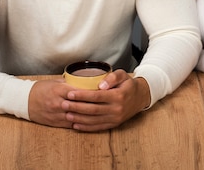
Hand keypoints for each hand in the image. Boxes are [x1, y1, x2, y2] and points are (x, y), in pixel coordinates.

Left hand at [28, 70, 150, 131]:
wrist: (140, 97)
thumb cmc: (128, 84)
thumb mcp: (122, 75)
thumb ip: (112, 77)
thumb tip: (100, 85)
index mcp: (118, 96)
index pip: (96, 96)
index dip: (82, 96)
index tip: (70, 93)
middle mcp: (117, 109)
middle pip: (93, 110)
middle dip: (76, 107)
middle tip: (63, 104)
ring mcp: (115, 118)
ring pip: (93, 120)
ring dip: (79, 118)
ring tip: (66, 114)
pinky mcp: (114, 124)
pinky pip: (98, 127)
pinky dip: (86, 127)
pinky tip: (76, 124)